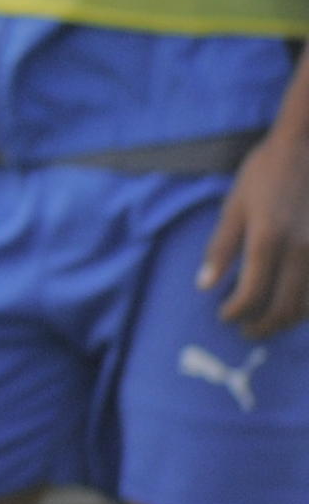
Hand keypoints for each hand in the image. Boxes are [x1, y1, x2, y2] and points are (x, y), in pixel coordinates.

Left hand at [201, 118, 308, 339]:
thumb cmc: (266, 172)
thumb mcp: (234, 205)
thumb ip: (221, 247)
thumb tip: (205, 285)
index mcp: (269, 240)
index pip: (251, 294)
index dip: (236, 313)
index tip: (224, 317)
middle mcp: (302, 251)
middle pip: (285, 307)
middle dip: (263, 326)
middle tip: (247, 332)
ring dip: (289, 320)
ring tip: (270, 323)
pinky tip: (296, 305)